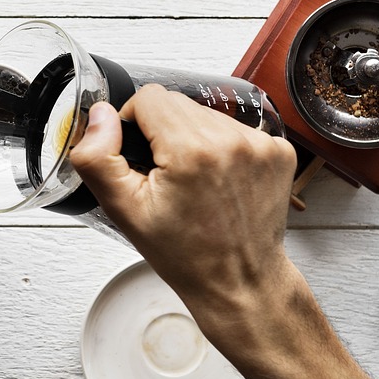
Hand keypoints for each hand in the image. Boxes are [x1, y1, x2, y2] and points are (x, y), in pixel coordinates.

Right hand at [72, 87, 378, 378]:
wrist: (239, 282)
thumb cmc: (186, 254)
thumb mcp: (125, 211)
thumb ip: (98, 159)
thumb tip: (100, 116)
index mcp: (191, 149)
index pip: (150, 96)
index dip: (134, 123)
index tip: (142, 158)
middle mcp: (232, 139)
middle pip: (179, 104)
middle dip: (164, 133)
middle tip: (167, 177)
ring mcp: (261, 144)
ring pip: (207, 115)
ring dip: (194, 139)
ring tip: (195, 182)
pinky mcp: (279, 151)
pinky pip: (236, 129)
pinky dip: (223, 148)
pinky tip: (220, 182)